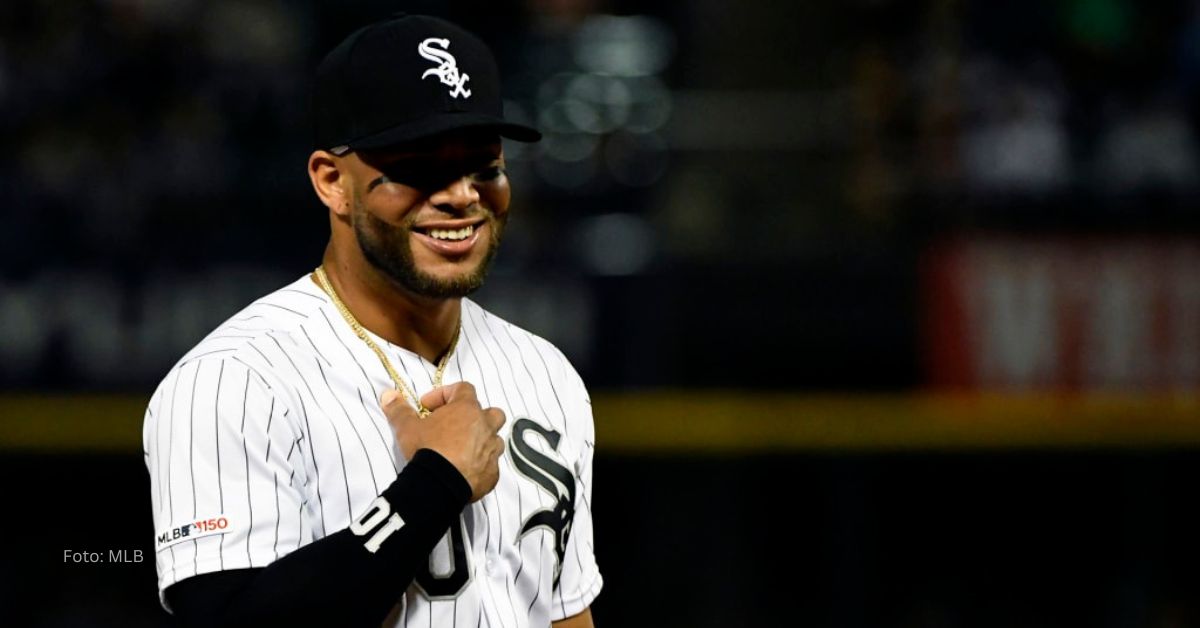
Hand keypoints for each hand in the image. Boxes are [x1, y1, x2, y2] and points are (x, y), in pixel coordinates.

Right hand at [382, 382, 504, 501]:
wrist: (440, 485)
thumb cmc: (426, 449)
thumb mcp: (407, 428)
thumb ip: (399, 409)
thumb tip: (388, 395)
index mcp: (467, 409)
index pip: (463, 388)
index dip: (445, 394)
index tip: (427, 407)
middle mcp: (485, 426)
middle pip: (491, 413)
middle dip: (475, 416)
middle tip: (454, 426)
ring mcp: (492, 451)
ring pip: (494, 439)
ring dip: (481, 441)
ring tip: (460, 450)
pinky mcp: (492, 473)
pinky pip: (490, 465)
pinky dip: (480, 465)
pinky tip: (464, 471)